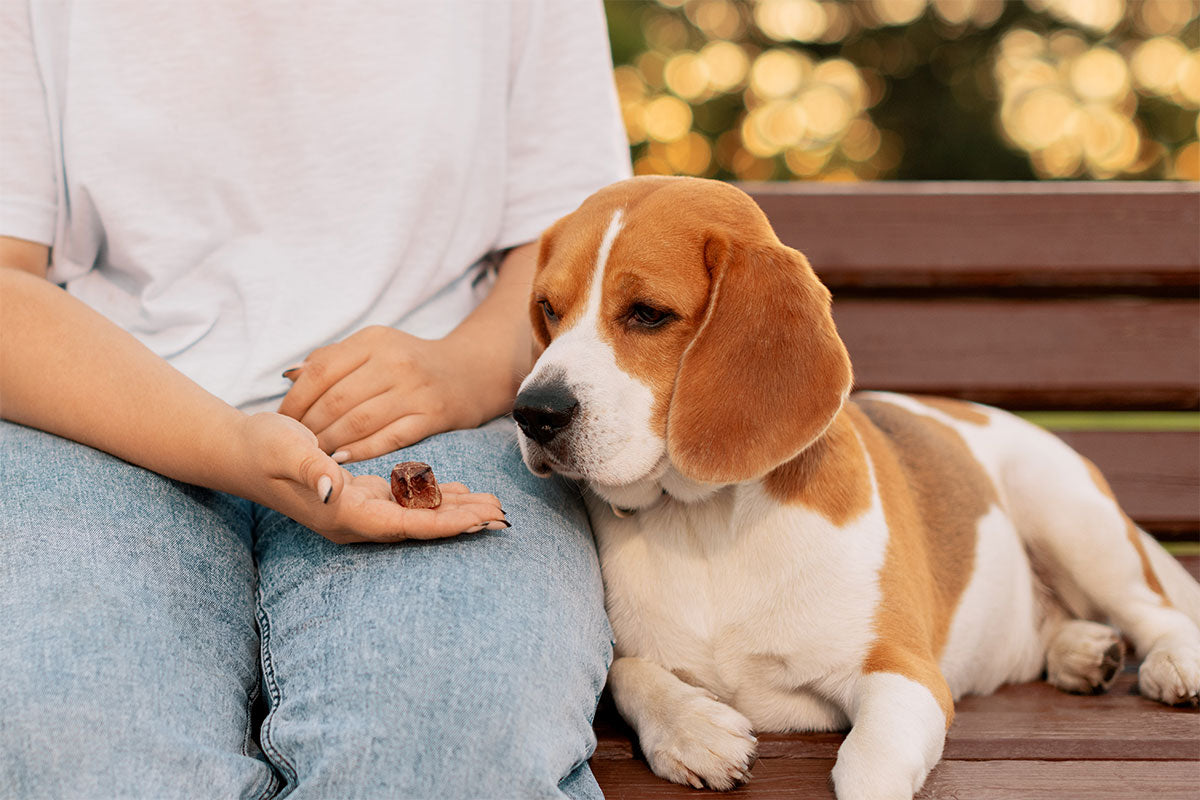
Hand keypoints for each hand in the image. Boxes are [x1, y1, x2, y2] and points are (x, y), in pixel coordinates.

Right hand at [234, 412, 507, 543]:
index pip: (406, 525)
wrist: (237, 451)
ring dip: (452, 510)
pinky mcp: (358, 495)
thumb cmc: (262, 448)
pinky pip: (404, 503)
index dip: (446, 524)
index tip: (481, 521)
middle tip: (502, 514)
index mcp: (344, 513)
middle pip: (418, 525)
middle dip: (461, 521)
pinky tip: (456, 491)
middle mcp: (354, 518)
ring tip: (491, 505)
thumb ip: (310, 468)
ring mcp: (357, 509)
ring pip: (415, 514)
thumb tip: (332, 487)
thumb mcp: (284, 449)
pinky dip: (433, 498)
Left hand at [278, 326, 498, 462]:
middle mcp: (394, 362)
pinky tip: (342, 458)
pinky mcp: (432, 416)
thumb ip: (334, 359)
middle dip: (309, 426)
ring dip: (330, 442)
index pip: (321, 372)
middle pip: (336, 400)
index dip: (296, 400)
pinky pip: (389, 438)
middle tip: (296, 443)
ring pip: (359, 422)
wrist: (471, 371)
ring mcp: (415, 390)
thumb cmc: (412, 362)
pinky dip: (361, 450)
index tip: (282, 421)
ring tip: (315, 454)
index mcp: (373, 341)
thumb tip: (290, 378)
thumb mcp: (375, 347)